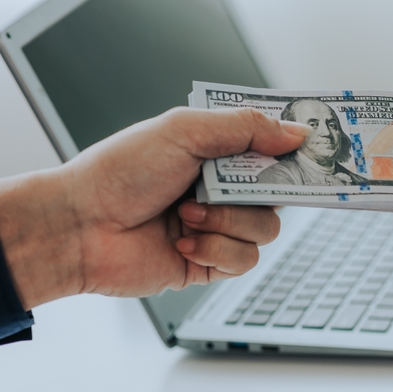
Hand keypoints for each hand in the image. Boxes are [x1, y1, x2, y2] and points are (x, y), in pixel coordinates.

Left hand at [0, 108, 310, 308]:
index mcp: (216, 154)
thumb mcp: (185, 131)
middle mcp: (221, 191)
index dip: (293, 154)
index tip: (310, 154)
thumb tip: (296, 133)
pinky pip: (245, 260)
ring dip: (228, 223)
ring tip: (187, 215)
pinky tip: (181, 241)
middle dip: (256, 194)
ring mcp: (218, 228)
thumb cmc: (119, 173)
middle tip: (229, 189)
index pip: (273, 151)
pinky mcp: (211, 263)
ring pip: (267, 230)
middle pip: (280, 195)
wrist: (81, 226)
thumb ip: (245, 128)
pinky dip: (216, 250)